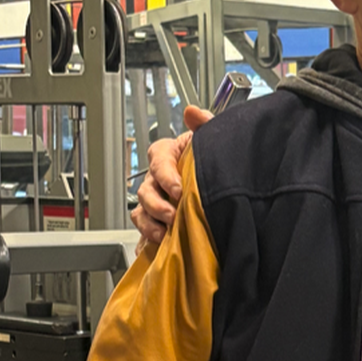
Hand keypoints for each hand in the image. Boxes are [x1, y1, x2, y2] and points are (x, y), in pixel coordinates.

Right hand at [130, 106, 212, 245]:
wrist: (221, 186)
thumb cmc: (211, 159)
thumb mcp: (211, 139)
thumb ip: (205, 124)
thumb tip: (192, 112)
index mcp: (168, 154)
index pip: (158, 159)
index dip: (166, 175)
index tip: (179, 188)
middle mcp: (157, 178)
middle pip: (145, 190)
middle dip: (158, 205)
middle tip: (173, 215)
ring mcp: (155, 201)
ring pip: (140, 212)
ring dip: (150, 224)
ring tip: (164, 234)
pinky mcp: (156, 222)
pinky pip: (143, 232)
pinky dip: (146, 241)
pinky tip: (154, 248)